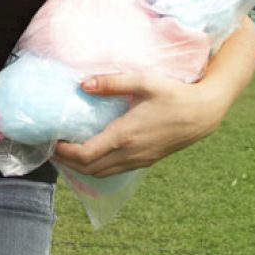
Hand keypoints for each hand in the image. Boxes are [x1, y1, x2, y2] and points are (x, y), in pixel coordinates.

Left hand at [50, 70, 228, 177]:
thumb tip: (82, 84)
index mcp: (125, 136)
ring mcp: (139, 160)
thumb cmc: (175, 93)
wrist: (204, 113)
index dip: (64, 153)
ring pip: (102, 173)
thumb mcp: (144, 81)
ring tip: (66, 153)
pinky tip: (93, 154)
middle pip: (89, 168)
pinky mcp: (147, 160)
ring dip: (81, 167)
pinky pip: (115, 170)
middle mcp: (130, 153)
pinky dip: (97, 167)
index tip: (51, 142)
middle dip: (67, 162)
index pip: (86, 154)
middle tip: (51, 148)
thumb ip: (112, 82)